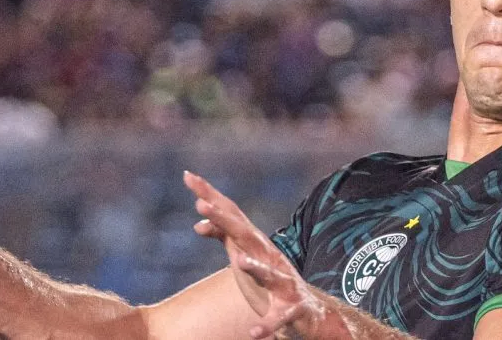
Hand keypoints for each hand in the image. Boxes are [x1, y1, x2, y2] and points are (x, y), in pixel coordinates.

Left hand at [184, 171, 329, 339]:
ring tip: (239, 262)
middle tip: (202, 205)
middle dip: (224, 219)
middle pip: (245, 234)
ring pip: (269, 273)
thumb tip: (196, 223)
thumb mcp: (244, 255)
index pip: (230, 215)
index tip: (188, 176)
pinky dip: (267, 325)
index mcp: (256, 244)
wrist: (312, 313)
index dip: (209, 195)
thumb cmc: (271, 280)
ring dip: (255, 267)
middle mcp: (270, 256)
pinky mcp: (291, 311)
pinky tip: (255, 333)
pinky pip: (278, 318)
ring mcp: (283, 283)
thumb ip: (222, 237)